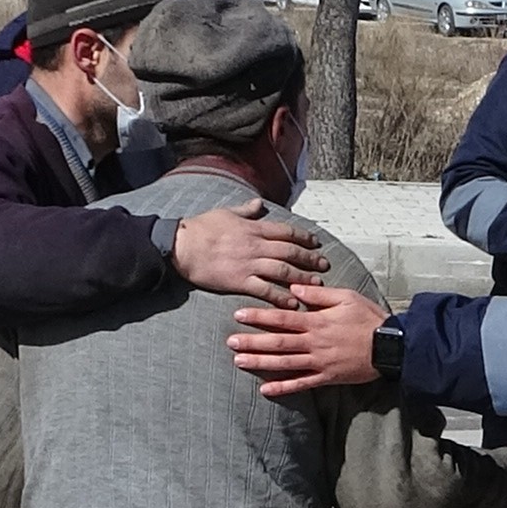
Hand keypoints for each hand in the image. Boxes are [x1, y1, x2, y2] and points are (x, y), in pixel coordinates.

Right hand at [170, 201, 325, 297]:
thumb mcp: (226, 213)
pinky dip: (280, 297)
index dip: (304, 237)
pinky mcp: (239, 281)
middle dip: (310, 259)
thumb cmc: (201, 228)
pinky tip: (292, 303)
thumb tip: (259, 204)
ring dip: (302, 278)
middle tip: (324, 265)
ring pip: (283, 271)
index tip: (316, 243)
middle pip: (290, 252)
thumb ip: (246, 210)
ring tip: (316, 284)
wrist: (181, 246)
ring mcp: (249, 264)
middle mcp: (256, 246)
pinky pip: (265, 290)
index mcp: (254, 228)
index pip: (286, 232)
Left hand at [229, 278, 387, 398]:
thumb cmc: (369, 318)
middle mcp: (314, 343)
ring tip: (239, 362)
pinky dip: (284, 387)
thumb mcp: (346, 297)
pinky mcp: (327, 377)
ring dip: (260, 363)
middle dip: (252, 342)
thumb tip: (295, 287)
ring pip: (285, 364)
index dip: (259, 316)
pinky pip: (302, 384)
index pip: (282, 318)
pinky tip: (265, 390)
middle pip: (277, 342)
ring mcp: (319, 362)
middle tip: (229, 342)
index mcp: (317, 321)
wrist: (390, 346)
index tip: (239, 315)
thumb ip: (319, 295)